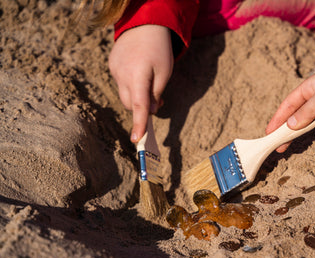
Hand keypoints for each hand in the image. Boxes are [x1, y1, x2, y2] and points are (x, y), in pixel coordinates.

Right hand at [109, 25, 173, 141]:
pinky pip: (121, 83)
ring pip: (124, 94)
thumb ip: (156, 93)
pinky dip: (131, 85)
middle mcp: (122, 74)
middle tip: (158, 99)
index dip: (139, 123)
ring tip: (150, 82)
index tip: (136, 138)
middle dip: (142, 107)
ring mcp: (114, 70)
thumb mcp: (165, 72)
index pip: (138, 105)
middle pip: (129, 103)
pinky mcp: (111, 66)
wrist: (144, 25)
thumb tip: (150, 112)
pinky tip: (139, 71)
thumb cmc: (159, 49)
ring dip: (136, 96)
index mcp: (138, 75)